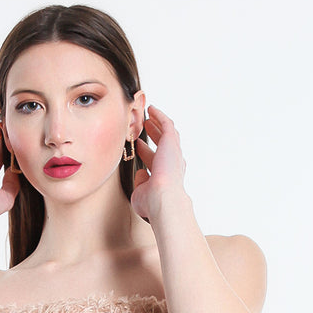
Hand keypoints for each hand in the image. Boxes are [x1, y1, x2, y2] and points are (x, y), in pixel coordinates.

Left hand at [130, 105, 187, 220]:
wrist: (163, 200)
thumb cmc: (152, 203)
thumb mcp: (142, 193)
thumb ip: (141, 183)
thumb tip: (141, 173)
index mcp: (165, 177)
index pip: (156, 161)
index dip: (146, 152)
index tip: (138, 147)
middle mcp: (172, 164)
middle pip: (163, 145)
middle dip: (154, 135)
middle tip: (145, 126)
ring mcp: (173, 153)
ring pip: (167, 133)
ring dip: (158, 123)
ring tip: (150, 116)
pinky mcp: (172, 143)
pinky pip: (166, 124)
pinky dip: (160, 116)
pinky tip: (152, 109)